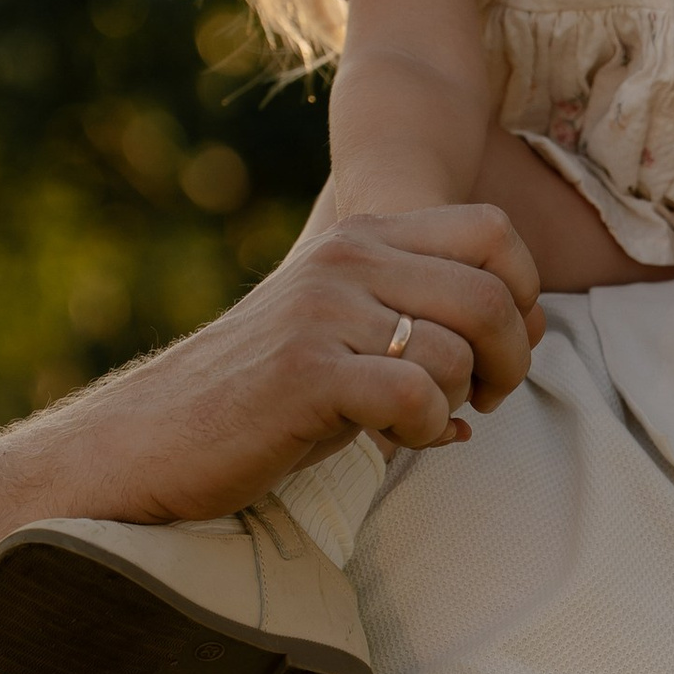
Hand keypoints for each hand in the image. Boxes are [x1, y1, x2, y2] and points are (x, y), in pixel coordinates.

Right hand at [63, 203, 545, 526]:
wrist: (149, 441)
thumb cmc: (257, 402)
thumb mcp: (341, 340)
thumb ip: (416, 327)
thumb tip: (508, 357)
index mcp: (359, 237)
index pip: (492, 231)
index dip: (524, 295)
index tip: (502, 353)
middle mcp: (345, 257)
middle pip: (492, 292)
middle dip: (510, 360)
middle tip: (485, 402)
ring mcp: (323, 308)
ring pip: (458, 348)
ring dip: (457, 401)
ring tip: (419, 424)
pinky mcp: (306, 368)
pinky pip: (416, 394)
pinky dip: (423, 429)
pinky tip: (395, 441)